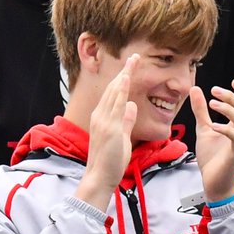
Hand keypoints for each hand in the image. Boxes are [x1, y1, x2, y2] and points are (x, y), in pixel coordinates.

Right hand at [74, 55, 136, 209]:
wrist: (99, 177)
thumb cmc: (110, 161)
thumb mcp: (121, 137)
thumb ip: (127, 121)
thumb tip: (132, 106)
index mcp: (103, 117)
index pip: (114, 94)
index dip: (123, 79)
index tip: (131, 67)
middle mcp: (101, 115)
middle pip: (114, 88)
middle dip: (125, 71)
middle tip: (135, 56)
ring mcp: (103, 120)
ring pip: (114, 92)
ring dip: (124, 75)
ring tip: (133, 61)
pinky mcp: (109, 127)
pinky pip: (115, 105)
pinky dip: (120, 91)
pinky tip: (126, 79)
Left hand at [192, 79, 233, 203]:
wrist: (214, 184)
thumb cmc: (212, 158)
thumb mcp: (204, 129)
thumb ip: (201, 111)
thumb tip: (196, 89)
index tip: (233, 82)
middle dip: (231, 96)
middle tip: (214, 91)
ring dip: (228, 108)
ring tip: (212, 104)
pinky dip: (225, 128)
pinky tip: (213, 126)